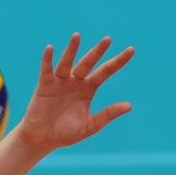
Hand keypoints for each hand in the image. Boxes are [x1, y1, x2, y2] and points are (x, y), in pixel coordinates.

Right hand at [15, 33, 134, 153]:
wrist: (44, 139)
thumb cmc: (67, 133)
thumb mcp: (91, 125)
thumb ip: (108, 114)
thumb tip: (130, 106)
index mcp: (88, 89)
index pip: (105, 72)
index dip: (118, 62)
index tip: (131, 50)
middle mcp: (75, 82)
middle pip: (88, 63)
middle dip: (98, 51)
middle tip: (108, 39)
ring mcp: (60, 82)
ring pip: (67, 63)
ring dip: (72, 50)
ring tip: (77, 36)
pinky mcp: (44, 85)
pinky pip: (46, 70)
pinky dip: (48, 59)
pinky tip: (50, 48)